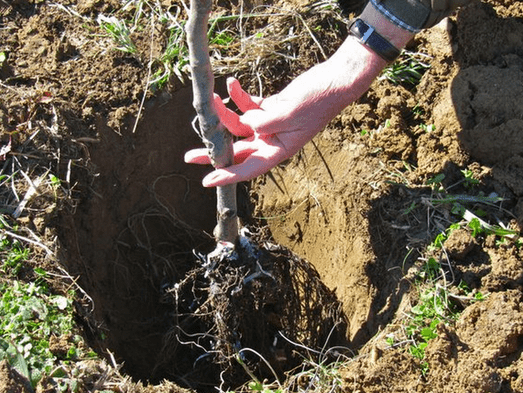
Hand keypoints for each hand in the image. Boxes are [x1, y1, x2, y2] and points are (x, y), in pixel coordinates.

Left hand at [184, 76, 339, 186]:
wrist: (334, 81)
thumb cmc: (317, 101)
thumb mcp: (289, 113)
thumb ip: (263, 121)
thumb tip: (244, 123)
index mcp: (278, 150)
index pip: (248, 169)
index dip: (227, 175)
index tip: (206, 181)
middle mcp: (271, 141)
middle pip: (237, 151)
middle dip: (213, 151)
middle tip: (188, 156)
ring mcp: (270, 125)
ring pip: (238, 125)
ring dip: (224, 113)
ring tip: (210, 99)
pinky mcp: (270, 109)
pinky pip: (248, 106)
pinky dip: (239, 96)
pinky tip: (231, 83)